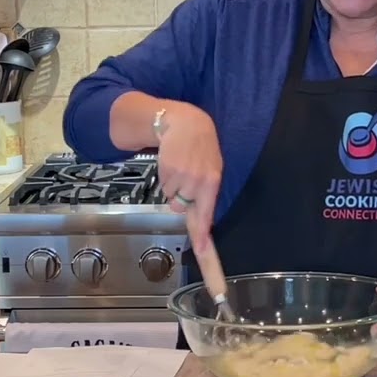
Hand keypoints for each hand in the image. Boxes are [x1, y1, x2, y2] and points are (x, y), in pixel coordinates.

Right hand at [156, 104, 222, 251]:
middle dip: (181, 198)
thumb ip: (206, 195)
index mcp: (212, 182)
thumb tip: (201, 224)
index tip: (202, 253)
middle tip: (187, 178)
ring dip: (173, 187)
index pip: (206, 216)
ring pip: (172, 198)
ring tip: (180, 167)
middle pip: (181, 208)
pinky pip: (164, 187)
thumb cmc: (200, 150)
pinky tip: (172, 163)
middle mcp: (198, 181)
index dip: (202, 238)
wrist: (185, 123)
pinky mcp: (168, 170)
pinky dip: (166, 178)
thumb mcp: (211, 170)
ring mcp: (182, 176)